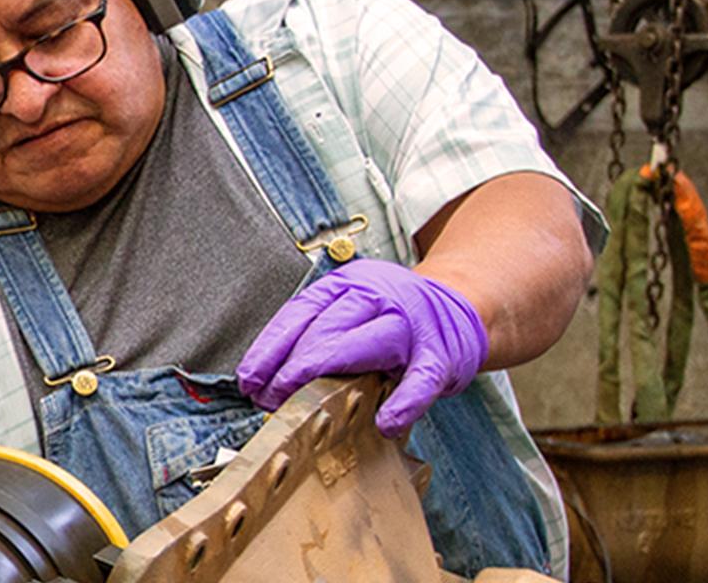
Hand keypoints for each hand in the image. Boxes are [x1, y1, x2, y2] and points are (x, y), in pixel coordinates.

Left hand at [234, 260, 488, 436]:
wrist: (458, 309)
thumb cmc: (391, 320)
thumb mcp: (348, 312)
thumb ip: (312, 338)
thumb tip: (262, 380)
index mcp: (346, 285)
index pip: (299, 313)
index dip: (270, 349)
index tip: (249, 380)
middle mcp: (377, 297)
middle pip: (326, 328)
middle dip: (291, 367)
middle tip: (268, 400)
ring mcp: (410, 325)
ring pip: (365, 346)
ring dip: (327, 377)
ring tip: (301, 408)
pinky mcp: (441, 355)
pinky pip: (421, 380)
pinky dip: (404, 402)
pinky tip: (385, 422)